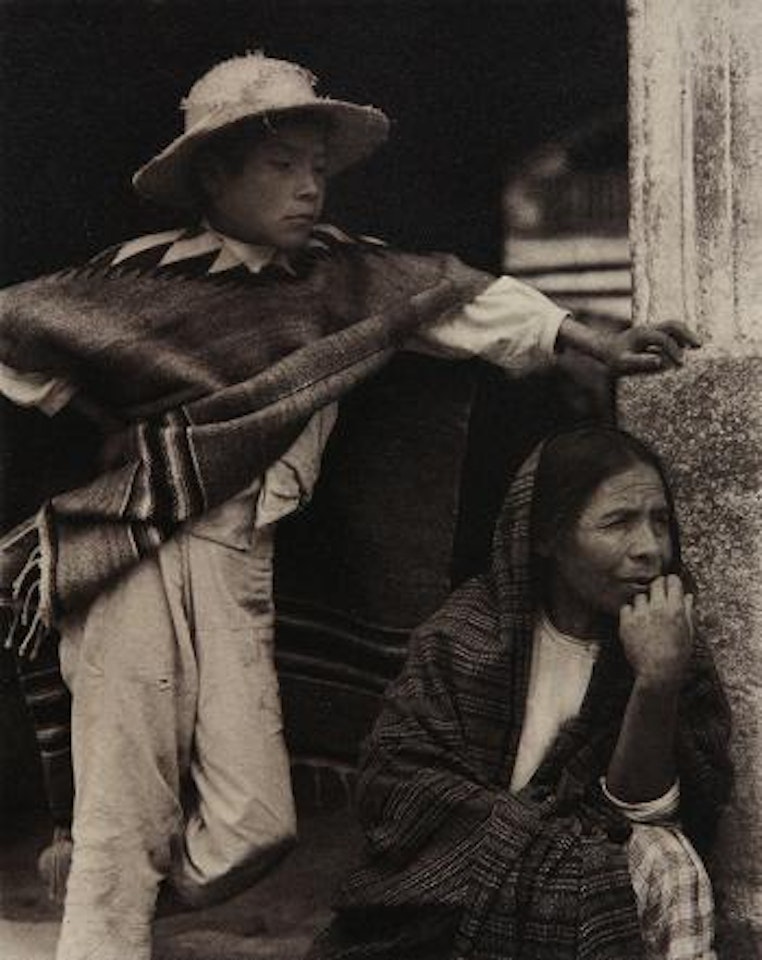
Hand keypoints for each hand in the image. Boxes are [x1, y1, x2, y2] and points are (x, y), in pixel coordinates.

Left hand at [596, 320, 700, 374]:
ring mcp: (652, 329)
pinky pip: (671, 331)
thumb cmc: (614, 358)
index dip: (673, 350)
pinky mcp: (654, 333)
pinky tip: (688, 348)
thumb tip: (659, 361)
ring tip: (696, 347)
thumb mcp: (623, 362)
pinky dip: (681, 337)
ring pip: (674, 326)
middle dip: (687, 334)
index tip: (680, 364)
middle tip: (699, 346)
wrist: (606, 349)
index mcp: (642, 334)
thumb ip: (640, 362)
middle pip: (673, 324)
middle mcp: (649, 328)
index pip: (663, 338)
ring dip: (686, 334)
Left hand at [618, 574, 693, 688]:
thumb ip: (688, 612)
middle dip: (658, 587)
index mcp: (675, 610)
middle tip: (658, 596)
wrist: (658, 672)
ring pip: (640, 597)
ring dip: (644, 603)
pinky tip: (636, 623)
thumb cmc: (678, 656)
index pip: (673, 582)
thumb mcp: (689, 633)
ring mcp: (640, 615)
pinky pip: (626, 608)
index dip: (672, 582)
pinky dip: (630, 613)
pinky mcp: (626, 623)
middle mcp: (657, 609)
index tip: (670, 584)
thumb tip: (688, 596)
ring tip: (647, 616)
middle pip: (655, 584)